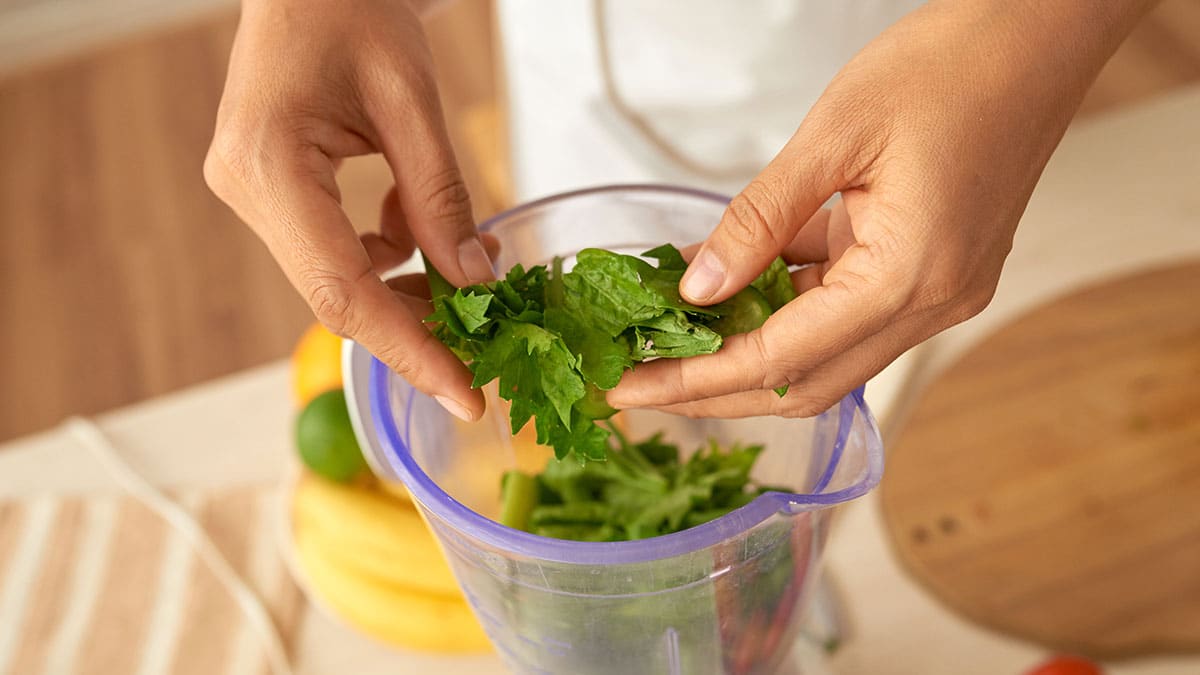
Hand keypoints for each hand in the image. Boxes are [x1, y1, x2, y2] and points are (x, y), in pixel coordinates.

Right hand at [204, 0, 490, 420]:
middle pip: (336, 296)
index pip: (343, 290)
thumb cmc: (350, 5)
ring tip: (467, 272)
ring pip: (337, 278)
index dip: (409, 350)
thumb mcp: (412, 100)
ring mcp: (252, 195)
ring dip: (406, 287)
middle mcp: (245, 190)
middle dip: (415, 330)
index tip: (465, 396)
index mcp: (268, 165)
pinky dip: (387, 252)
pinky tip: (416, 219)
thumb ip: (441, 196)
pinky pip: (335, 249)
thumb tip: (474, 283)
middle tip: (481, 358)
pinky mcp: (271, 193)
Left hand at [609, 0, 1155, 417]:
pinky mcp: (934, 272)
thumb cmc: (950, 67)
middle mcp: (931, 304)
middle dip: (717, 389)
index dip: (698, 379)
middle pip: (805, 382)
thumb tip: (699, 287)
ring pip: (827, 356)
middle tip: (641, 382)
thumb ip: (759, 220)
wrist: (1038, 36)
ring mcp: (939, 293)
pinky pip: (849, 313)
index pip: (780, 359)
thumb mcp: (832, 136)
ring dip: (752, 354)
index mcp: (910, 277)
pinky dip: (789, 311)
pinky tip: (735, 293)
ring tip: (676, 342)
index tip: (633, 387)